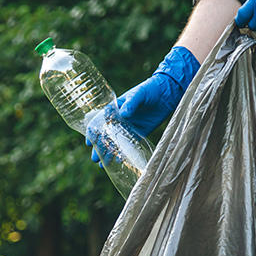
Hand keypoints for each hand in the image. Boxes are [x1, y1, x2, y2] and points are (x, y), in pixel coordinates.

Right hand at [87, 46, 199, 164]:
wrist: (166, 94)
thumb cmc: (150, 90)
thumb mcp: (140, 94)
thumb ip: (131, 103)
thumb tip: (123, 114)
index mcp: (115, 108)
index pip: (99, 121)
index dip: (93, 131)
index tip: (89, 141)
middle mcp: (119, 119)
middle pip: (105, 135)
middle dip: (98, 147)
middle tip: (95, 158)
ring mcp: (128, 127)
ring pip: (115, 142)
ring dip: (108, 153)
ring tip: (102, 165)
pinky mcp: (139, 133)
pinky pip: (128, 145)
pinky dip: (122, 153)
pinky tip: (117, 161)